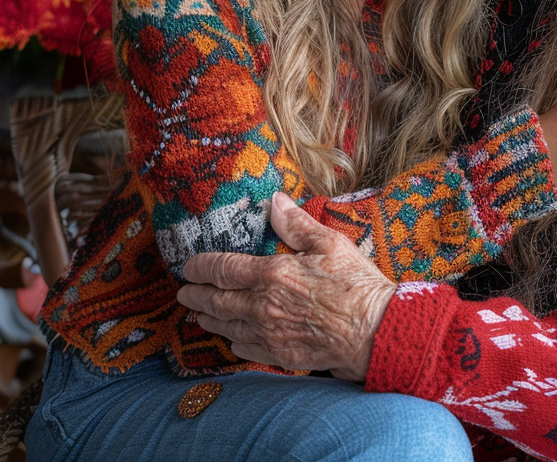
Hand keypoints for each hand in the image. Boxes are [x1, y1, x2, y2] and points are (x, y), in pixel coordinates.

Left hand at [177, 191, 396, 382]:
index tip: (188, 265)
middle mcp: (263, 307)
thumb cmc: (355, 285)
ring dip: (207, 319)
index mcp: (273, 275)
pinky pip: (244, 348)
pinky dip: (230, 340)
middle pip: (217, 301)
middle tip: (183, 292)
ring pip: (226, 327)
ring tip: (197, 315)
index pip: (224, 269)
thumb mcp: (330, 243)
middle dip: (196, 295)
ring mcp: (268, 334)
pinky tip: (229, 337)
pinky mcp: (279, 355)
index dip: (202, 266)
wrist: (373, 332)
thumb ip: (297, 224)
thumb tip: (275, 201)